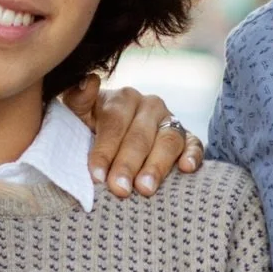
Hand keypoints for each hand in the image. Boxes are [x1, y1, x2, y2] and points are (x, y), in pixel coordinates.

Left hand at [62, 75, 202, 197]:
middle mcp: (150, 106)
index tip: (96, 176)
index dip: (105, 150)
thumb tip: (90, 82)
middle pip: (140, 136)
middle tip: (120, 189)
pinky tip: (186, 168)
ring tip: (146, 188)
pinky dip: (193, 155)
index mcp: (123, 98)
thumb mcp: (78, 113)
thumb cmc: (90, 128)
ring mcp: (171, 121)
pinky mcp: (188, 138)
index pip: (114, 123)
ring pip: (168, 141)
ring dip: (157, 166)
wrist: (115, 138)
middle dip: (128, 164)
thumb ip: (78, 99)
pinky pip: (195, 144)